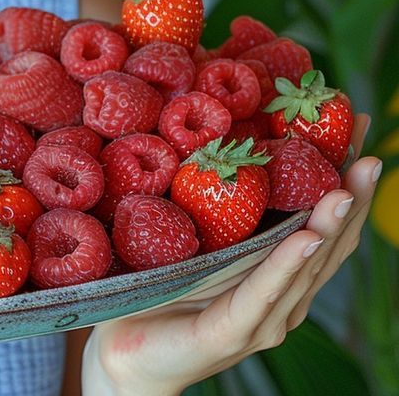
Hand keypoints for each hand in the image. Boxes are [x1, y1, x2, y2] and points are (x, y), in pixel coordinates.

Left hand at [82, 114, 381, 395]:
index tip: (356, 132)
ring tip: (345, 188)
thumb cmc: (151, 294)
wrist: (121, 356)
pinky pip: (263, 294)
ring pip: (304, 267)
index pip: (318, 224)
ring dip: (328, 225)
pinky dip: (287, 265)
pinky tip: (307, 238)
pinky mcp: (232, 334)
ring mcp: (262, 320)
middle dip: (349, 197)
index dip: (341, 182)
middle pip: (326, 243)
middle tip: (367, 152)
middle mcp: (280, 298)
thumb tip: (208, 137)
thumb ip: (210, 208)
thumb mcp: (188, 242)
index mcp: (273, 274)